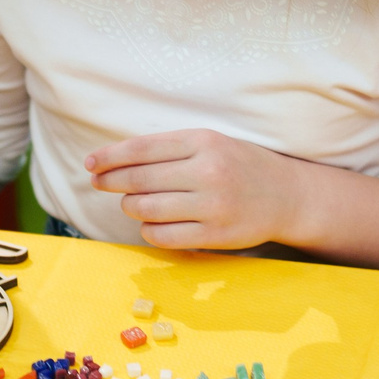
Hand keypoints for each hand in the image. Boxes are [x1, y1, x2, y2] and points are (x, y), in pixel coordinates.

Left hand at [85, 129, 300, 250]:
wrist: (288, 196)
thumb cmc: (240, 165)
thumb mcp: (211, 143)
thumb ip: (170, 149)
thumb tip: (115, 162)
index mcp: (203, 141)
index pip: (143, 148)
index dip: (110, 156)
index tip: (90, 163)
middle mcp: (208, 172)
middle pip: (139, 180)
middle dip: (111, 182)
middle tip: (98, 183)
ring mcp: (212, 206)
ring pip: (146, 209)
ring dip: (130, 206)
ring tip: (131, 202)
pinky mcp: (215, 236)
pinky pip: (163, 236)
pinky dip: (147, 230)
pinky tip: (149, 223)